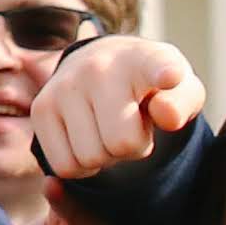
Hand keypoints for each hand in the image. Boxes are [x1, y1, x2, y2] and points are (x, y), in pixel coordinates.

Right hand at [30, 37, 202, 183]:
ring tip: (109, 131)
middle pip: (122, 144)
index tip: (170, 77)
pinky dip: (81, 165)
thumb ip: (182, 103)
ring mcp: (66, 85)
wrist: (101, 65)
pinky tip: (89, 140)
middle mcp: (100, 66)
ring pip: (90, 158)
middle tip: (132, 128)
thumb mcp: (181, 91)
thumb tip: (166, 115)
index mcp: (146, 59)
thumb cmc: (149, 87)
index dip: (165, 74)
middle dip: (132, 148)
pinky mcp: (43, 107)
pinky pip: (64, 165)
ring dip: (105, 157)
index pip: (157, 66)